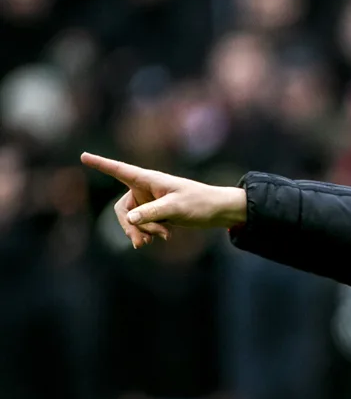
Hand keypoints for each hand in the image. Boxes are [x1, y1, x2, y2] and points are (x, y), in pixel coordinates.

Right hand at [80, 152, 246, 248]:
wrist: (218, 211)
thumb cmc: (200, 202)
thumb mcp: (176, 208)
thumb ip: (152, 213)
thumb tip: (129, 219)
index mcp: (149, 179)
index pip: (120, 170)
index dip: (101, 164)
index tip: (83, 156)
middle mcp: (146, 189)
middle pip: (123, 209)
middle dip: (132, 226)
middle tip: (142, 242)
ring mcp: (150, 202)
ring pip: (133, 220)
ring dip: (143, 231)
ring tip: (160, 237)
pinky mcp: (156, 213)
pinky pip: (143, 225)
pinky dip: (150, 232)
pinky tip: (165, 237)